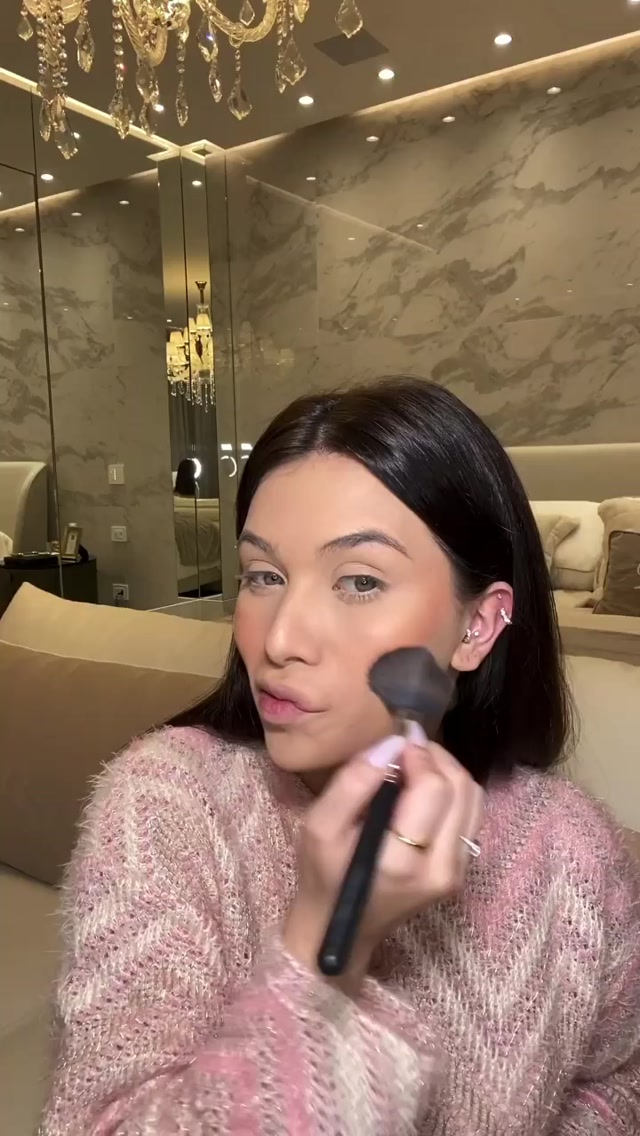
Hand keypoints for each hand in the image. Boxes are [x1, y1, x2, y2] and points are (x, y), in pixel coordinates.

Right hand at [284, 731, 483, 991]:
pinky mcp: (461, 871)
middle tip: (405, 747)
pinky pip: (470, 815)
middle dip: (436, 756)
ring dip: (447, 770)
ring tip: (415, 763)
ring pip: (473, 799)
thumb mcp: (319, 826)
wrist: (338, 929)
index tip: (397, 739)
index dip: (419, 754)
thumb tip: (391, 744)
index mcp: (402, 859)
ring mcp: (456, 872)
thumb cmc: (323, 874)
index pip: (433, 788)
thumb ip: (353, 782)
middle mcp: (440, 868)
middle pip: (461, 788)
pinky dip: (452, 791)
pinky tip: (424, 789)